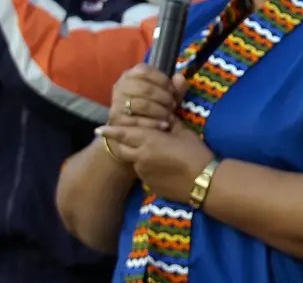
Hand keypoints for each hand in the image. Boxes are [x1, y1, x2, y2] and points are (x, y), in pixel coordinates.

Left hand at [95, 122, 213, 202]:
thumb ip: (169, 123)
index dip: (110, 131)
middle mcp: (140, 157)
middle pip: (120, 149)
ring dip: (136, 155)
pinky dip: (147, 167)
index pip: (123, 134)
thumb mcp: (183, 132)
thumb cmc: (195, 152)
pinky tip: (163, 166)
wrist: (204, 182)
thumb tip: (164, 117)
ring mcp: (143, 173)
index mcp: (148, 140)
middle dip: (118, 144)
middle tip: (121, 138)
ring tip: (153, 152)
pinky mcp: (149, 186)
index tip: (98, 130)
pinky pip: (143, 173)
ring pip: (133, 161)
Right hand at [109, 64, 184, 130]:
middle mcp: (120, 86)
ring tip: (171, 117)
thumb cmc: (153, 104)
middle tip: (174, 106)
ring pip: (141, 105)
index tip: (173, 91)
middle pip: (145, 88)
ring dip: (160, 111)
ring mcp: (116, 102)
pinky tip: (164, 126)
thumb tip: (180, 78)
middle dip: (163, 98)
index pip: (145, 71)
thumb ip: (175, 87)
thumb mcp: (166, 94)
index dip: (162, 80)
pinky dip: (153, 124)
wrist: (134, 125)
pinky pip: (136, 121)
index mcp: (131, 74)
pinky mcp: (116, 120)